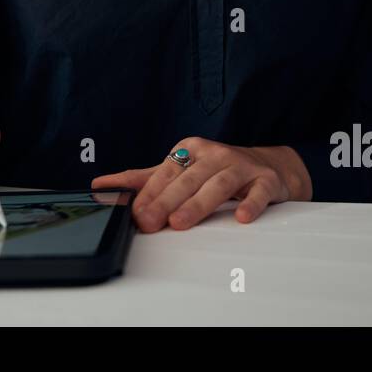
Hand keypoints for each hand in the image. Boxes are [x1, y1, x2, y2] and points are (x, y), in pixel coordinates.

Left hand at [91, 138, 309, 231]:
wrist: (269, 166)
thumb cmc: (217, 169)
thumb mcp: (180, 170)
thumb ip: (143, 180)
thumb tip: (102, 185)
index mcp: (190, 149)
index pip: (166, 172)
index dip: (149, 194)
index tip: (135, 214)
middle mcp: (214, 154)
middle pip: (188, 179)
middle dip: (166, 202)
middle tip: (150, 222)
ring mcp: (241, 166)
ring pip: (217, 184)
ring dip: (198, 204)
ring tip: (181, 222)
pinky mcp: (265, 181)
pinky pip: (258, 192)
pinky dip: (250, 203)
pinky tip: (241, 217)